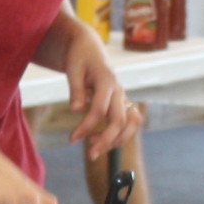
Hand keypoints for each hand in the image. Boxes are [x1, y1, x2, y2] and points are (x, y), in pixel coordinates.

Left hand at [62, 43, 136, 158]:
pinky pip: (128, 121)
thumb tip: (75, 110)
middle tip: (90, 155)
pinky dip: (120, 134)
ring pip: (131, 123)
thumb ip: (76, 90)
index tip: (71, 139)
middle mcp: (119, 90)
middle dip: (106, 140)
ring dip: (117, 139)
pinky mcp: (121, 101)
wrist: (89, 47)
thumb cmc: (79, 56)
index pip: (99, 110)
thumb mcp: (72, 69)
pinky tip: (99, 139)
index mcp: (107, 81)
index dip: (86, 126)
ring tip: (96, 149)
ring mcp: (122, 96)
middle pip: (120, 120)